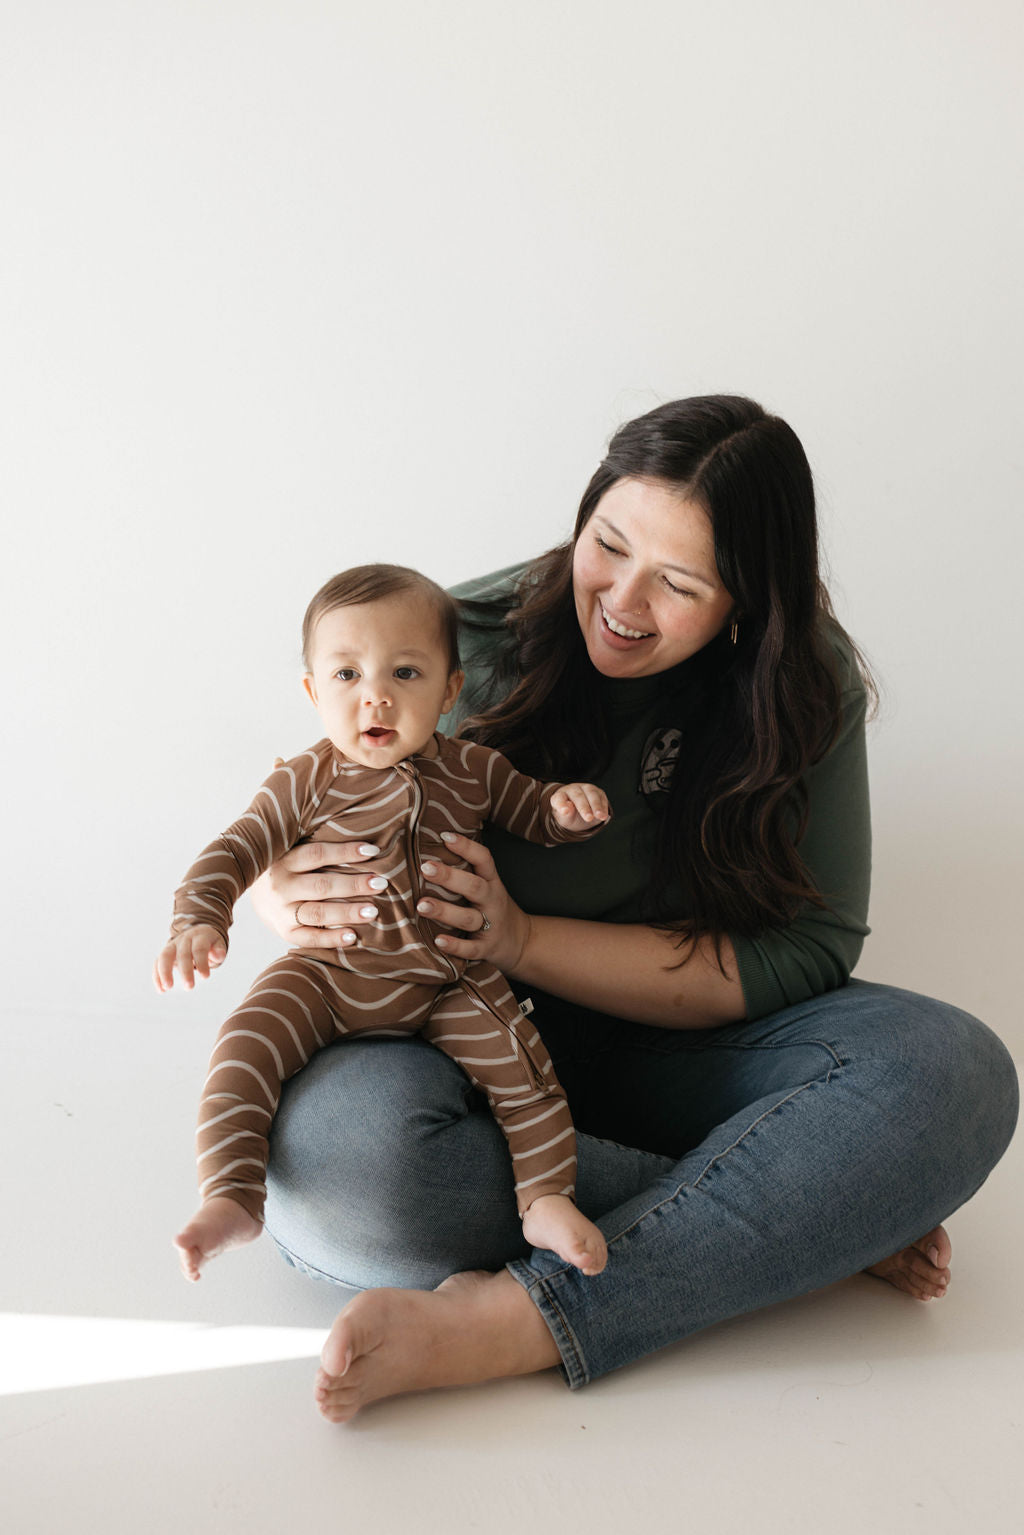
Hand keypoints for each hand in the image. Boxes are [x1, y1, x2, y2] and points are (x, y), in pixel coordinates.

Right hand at [154, 925, 226, 991]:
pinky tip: (161, 990)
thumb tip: (218, 955)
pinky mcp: (165, 952)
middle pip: (182, 954)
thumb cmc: (209, 943)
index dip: (202, 962)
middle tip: (189, 987)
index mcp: (200, 937)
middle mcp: (184, 939)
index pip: (199, 949)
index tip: (205, 977)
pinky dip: (157, 976)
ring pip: (165, 956)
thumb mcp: (218, 944)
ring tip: (168, 987)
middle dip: (185, 971)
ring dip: (165, 972)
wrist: (198, 932)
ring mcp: (173, 945)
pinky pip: (157, 962)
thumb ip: (219, 950)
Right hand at [249, 839, 389, 949]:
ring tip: (373, 912)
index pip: (317, 854)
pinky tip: (353, 937)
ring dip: (347, 912)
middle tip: (381, 883)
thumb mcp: (291, 851)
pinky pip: (309, 938)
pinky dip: (331, 938)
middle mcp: (282, 886)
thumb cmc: (285, 866)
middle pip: (321, 885)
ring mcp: (281, 911)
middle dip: (354, 884)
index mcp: (285, 860)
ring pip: (318, 913)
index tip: (373, 851)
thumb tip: (364, 844)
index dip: (345, 852)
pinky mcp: (284, 931)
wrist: (246, 887)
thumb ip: (318, 849)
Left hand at [413, 831, 531, 974]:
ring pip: (468, 918)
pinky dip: (455, 946)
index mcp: (492, 882)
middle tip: (426, 868)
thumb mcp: (488, 886)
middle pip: (474, 886)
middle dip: (449, 877)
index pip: (484, 859)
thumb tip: (427, 851)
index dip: (467, 847)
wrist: (522, 942)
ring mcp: (491, 925)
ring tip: (422, 905)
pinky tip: (438, 940)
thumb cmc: (492, 908)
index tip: (445, 836)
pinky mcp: (486, 948)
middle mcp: (492, 901)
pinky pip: (471, 948)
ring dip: (445, 911)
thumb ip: (466, 872)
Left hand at [550, 782, 610, 832]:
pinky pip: (601, 796)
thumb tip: (568, 809)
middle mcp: (572, 789)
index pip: (558, 799)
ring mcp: (585, 788)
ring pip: (591, 793)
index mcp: (560, 796)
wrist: (580, 814)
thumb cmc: (570, 816)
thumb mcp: (566, 820)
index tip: (565, 812)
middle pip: (577, 795)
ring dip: (596, 805)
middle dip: (584, 807)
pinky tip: (604, 815)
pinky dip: (603, 806)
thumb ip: (566, 816)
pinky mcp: (597, 792)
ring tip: (599, 816)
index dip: (561, 804)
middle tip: (588, 818)